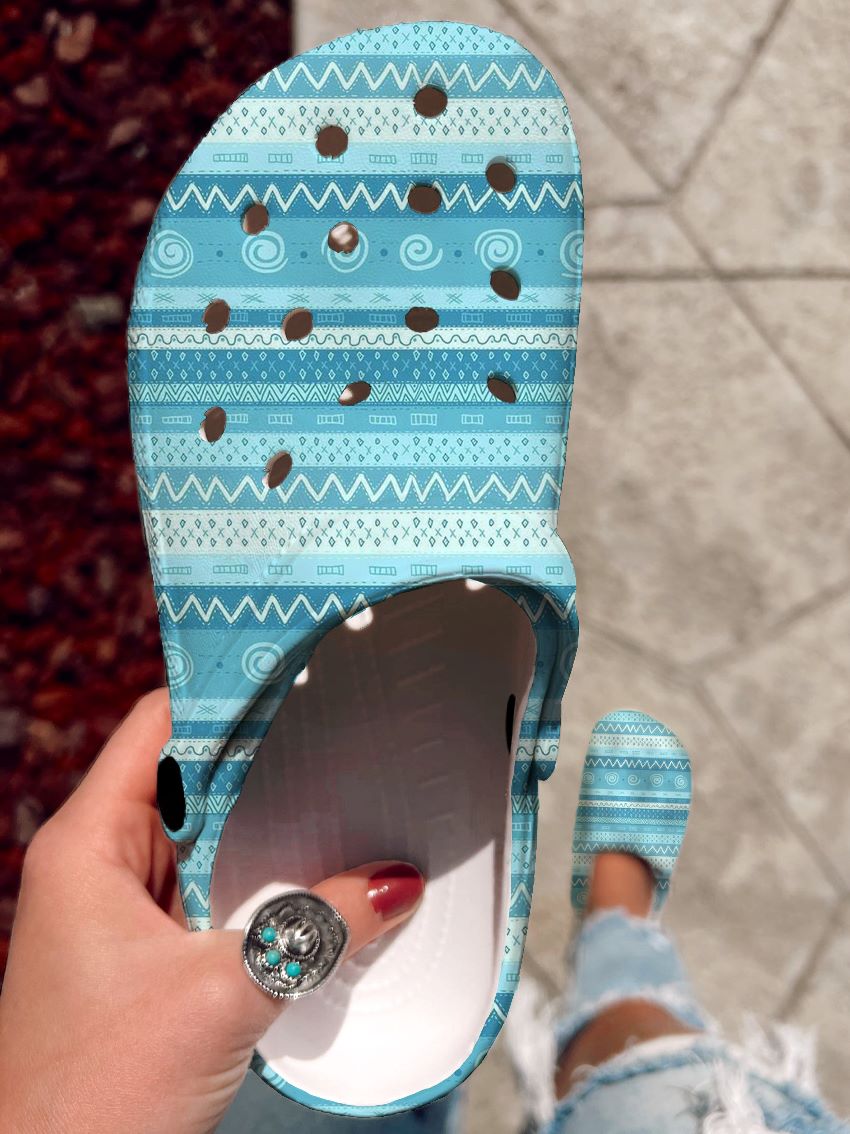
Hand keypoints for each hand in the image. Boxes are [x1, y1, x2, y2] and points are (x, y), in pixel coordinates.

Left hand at [0, 690, 424, 1133]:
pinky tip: (317, 875)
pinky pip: (210, 892)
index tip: (299, 665)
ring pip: (205, 838)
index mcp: (86, 844)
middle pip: (190, 777)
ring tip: (347, 788)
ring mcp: (120, 913)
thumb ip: (319, 928)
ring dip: (268, 825)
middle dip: (266, 756)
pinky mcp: (145, 958)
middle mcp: (97, 864)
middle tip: (346, 723)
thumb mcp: (224, 995)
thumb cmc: (98, 1095)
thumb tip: (399, 882)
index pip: (159, 725)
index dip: (225, 688)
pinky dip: (260, 880)